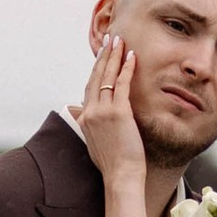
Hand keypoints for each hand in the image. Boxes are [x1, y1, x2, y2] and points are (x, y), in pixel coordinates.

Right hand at [78, 33, 148, 195]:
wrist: (120, 176)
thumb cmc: (113, 165)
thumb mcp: (96, 144)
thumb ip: (92, 128)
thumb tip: (88, 121)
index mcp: (85, 118)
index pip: (89, 87)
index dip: (96, 69)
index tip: (102, 56)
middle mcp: (90, 112)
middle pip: (95, 76)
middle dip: (104, 56)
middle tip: (110, 39)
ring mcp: (102, 111)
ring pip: (107, 76)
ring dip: (114, 56)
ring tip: (119, 41)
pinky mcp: (118, 113)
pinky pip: (121, 84)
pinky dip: (126, 68)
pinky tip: (132, 57)